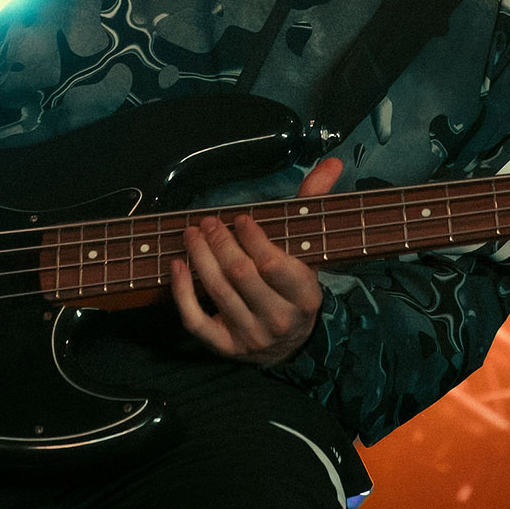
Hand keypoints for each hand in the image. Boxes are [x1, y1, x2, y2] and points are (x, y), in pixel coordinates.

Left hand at [170, 154, 344, 367]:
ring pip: (217, 292)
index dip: (253, 239)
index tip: (240, 218)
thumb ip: (315, 202)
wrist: (291, 342)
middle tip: (208, 221)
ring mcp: (251, 335)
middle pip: (241, 275)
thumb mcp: (309, 248)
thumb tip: (331, 161)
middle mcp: (279, 319)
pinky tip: (177, 266)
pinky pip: (196, 321)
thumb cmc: (295, 284)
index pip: (273, 265)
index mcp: (305, 296)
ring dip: (199, 257)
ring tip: (191, 233)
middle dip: (220, 243)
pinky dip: (182, 293)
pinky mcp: (225, 347)